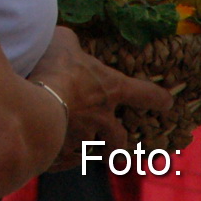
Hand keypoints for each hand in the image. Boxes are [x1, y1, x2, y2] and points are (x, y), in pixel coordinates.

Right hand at [30, 27, 174, 168]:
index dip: (156, 97)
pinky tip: (52, 152)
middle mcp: (102, 118)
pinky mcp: (61, 155)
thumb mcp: (64, 41)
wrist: (34, 107)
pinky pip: (64, 159)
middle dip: (119, 143)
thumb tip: (69, 42)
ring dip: (85, 148)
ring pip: (89, 149)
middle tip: (117, 148)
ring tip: (78, 150)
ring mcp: (83, 139)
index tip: (167, 103)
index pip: (142, 92)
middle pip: (119, 137)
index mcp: (110, 89)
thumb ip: (71, 43)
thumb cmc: (55, 69)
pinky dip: (60, 156)